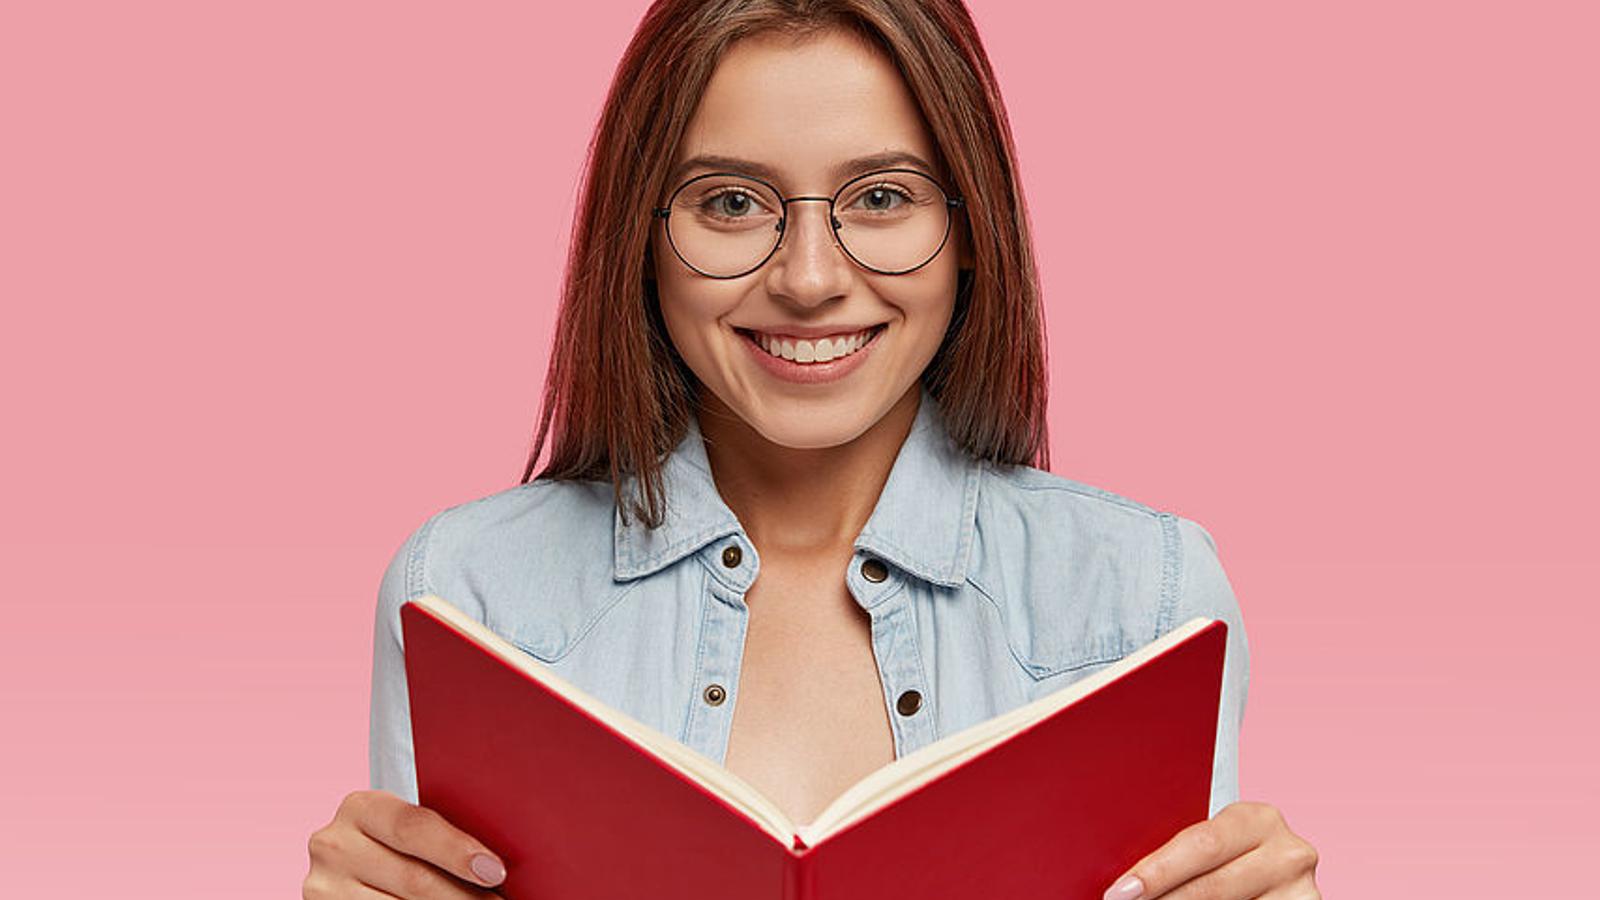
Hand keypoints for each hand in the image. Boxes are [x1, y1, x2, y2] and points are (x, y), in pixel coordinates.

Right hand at [304, 789, 507, 897]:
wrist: (353, 864)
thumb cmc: (400, 845)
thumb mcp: (408, 828)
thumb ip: (438, 832)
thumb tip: (498, 858)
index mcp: (361, 807)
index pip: (414, 827)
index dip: (457, 851)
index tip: (495, 871)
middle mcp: (334, 844)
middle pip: (414, 878)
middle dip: (464, 896)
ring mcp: (324, 886)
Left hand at [1101, 801, 1318, 898]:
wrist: (1274, 872)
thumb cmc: (1231, 858)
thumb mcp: (1216, 843)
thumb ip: (1184, 851)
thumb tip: (1126, 881)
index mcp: (1258, 819)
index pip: (1200, 845)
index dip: (1156, 872)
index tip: (1121, 892)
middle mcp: (1288, 853)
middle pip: (1212, 887)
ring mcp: (1303, 890)